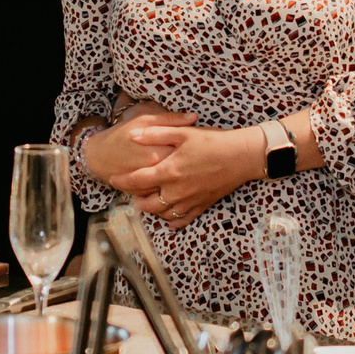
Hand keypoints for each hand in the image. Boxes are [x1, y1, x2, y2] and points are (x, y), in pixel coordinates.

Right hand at [83, 99, 194, 188]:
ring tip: (185, 171)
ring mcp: (149, 185)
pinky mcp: (143, 195)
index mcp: (159, 151)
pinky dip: (169, 191)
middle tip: (193, 158)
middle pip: (183, 170)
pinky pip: (162, 197)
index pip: (187, 152)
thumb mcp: (145, 120)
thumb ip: (171, 119)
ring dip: (182, 180)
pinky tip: (174, 183)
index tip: (198, 145)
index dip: (195, 148)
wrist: (98, 155)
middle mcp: (155, 171)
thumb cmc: (123, 134)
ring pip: (174, 186)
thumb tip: (194, 117)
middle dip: (190, 165)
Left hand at [113, 124, 263, 227]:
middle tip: (132, 191)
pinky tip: (168, 218)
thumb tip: (133, 135)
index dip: (121, 181)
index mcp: (169, 172)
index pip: (136, 181)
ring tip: (147, 201)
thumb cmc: (213, 141)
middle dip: (135, 198)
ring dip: (152, 209)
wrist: (242, 157)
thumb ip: (156, 134)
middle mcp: (176, 191)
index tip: (112, 179)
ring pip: (162, 214)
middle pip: (146, 204)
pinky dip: (172, 221)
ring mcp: (189, 201)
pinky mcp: (201, 206)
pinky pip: (182, 220)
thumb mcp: (183, 133)